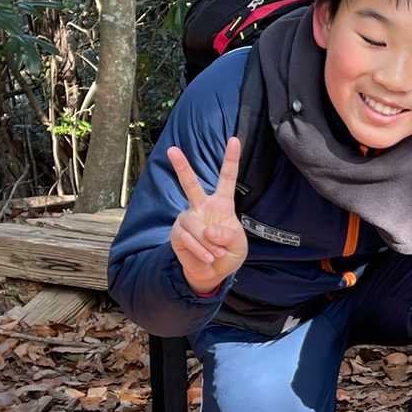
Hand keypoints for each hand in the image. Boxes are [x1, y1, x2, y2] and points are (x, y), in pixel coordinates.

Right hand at [167, 137, 247, 294]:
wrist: (211, 273)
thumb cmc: (228, 254)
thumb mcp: (238, 246)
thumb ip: (229, 236)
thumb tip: (209, 230)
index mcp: (222, 204)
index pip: (226, 178)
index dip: (230, 159)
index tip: (234, 139)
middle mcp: (201, 207)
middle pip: (191, 184)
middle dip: (182, 167)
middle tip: (172, 150)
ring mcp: (187, 218)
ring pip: (194, 226)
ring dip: (208, 244)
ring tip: (215, 254)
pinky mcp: (177, 233)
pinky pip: (187, 239)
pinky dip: (200, 251)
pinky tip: (206, 257)